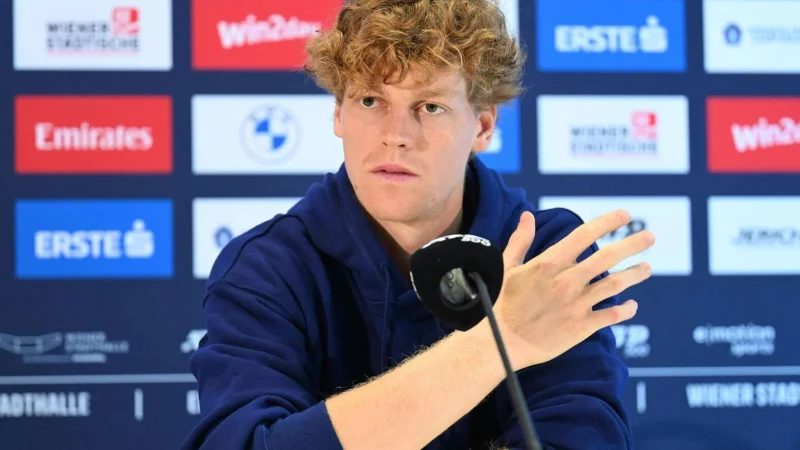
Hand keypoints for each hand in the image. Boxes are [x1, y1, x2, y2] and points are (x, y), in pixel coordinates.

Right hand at [493, 209, 653, 370]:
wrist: (504, 342)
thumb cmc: (504, 302)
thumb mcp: (508, 267)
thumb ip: (521, 240)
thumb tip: (527, 215)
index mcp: (548, 264)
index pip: (583, 236)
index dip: (606, 223)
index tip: (624, 215)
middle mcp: (566, 281)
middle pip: (607, 257)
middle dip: (632, 244)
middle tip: (650, 236)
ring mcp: (576, 304)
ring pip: (614, 285)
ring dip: (634, 274)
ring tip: (647, 268)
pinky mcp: (581, 326)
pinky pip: (611, 315)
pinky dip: (625, 310)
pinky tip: (633, 305)